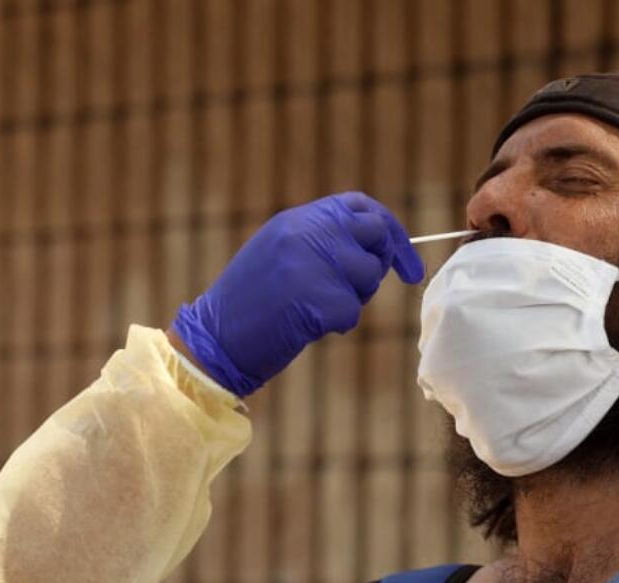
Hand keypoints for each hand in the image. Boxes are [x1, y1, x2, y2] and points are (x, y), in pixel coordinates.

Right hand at [171, 192, 423, 396]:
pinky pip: (352, 311)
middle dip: (380, 263)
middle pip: (374, 235)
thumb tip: (373, 245)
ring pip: (368, 275)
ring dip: (353, 300)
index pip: (360, 206)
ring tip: (314, 309)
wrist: (213, 340)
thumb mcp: (279, 255)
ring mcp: (310, 262)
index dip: (389, 230)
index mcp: (295, 219)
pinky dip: (337, 325)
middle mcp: (304, 232)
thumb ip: (320, 241)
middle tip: (361, 290)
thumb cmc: (247, 306)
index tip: (406, 264)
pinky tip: (306, 328)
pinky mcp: (315, 296)